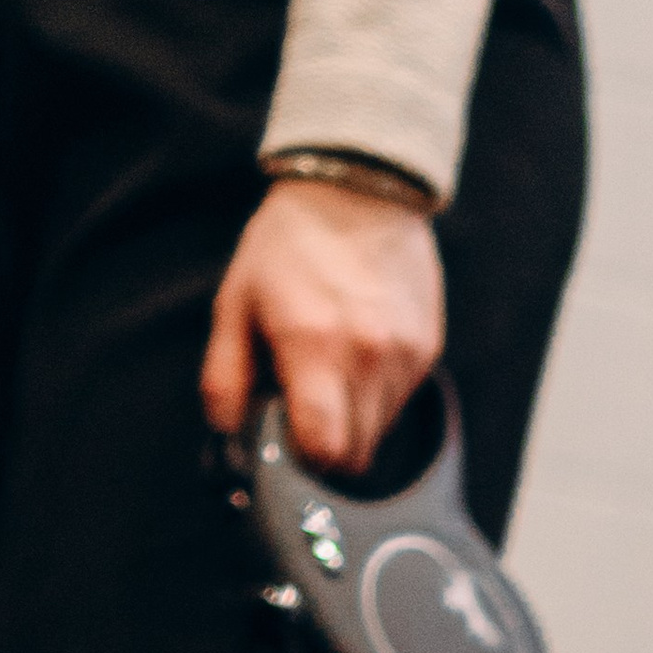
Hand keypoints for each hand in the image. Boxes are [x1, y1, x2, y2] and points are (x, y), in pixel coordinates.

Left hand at [200, 175, 443, 473]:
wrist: (358, 188)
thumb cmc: (289, 245)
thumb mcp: (234, 303)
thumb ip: (224, 378)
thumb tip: (227, 436)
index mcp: (314, 347)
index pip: (325, 450)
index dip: (305, 463)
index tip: (289, 447)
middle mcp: (368, 357)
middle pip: (357, 454)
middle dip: (328, 451)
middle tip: (304, 419)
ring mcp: (404, 355)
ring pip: (382, 433)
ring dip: (354, 424)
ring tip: (331, 379)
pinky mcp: (428, 348)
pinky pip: (402, 401)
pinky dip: (378, 397)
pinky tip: (359, 357)